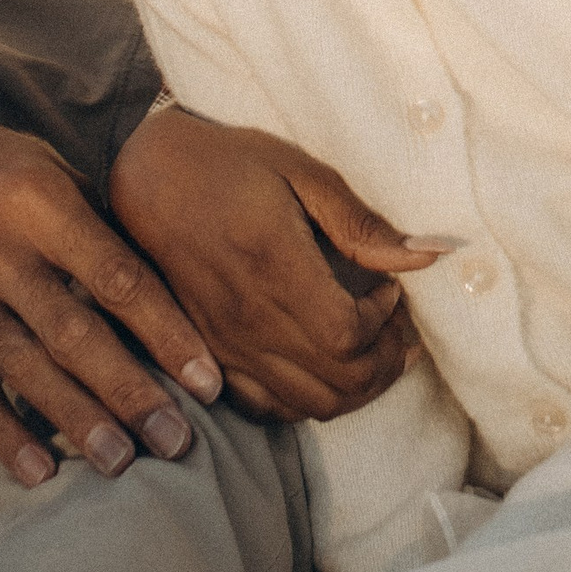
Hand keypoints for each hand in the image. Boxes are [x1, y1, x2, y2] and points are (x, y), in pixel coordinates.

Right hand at [0, 85, 223, 488]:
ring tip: (122, 465)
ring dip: (77, 419)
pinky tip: (40, 472)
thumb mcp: (48, 169)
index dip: (167, 333)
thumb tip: (169, 290)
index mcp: (41, 203)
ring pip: (24, 368)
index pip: (118, 277)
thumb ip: (100, 227)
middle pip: (74, 333)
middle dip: (131, 392)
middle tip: (179, 443)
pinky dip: (2, 434)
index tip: (209, 382)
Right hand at [110, 106, 445, 421]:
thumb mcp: (301, 174)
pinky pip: (266, 407)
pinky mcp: (206, 353)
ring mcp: (224, 344)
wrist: (141, 174)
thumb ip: (362, 224)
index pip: (348, 337)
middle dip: (384, 364)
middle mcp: (248, 319)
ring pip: (308, 405)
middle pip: (337, 383)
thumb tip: (429, 256)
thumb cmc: (227, 164)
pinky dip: (306, 400)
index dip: (385, 325)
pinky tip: (319, 367)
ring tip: (369, 351)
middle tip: (397, 330)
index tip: (390, 291)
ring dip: (353, 389)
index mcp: (274, 268)